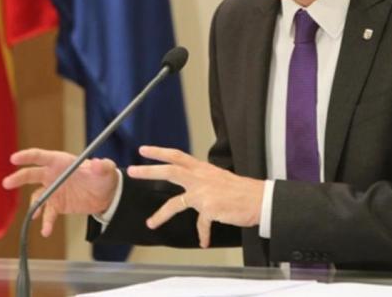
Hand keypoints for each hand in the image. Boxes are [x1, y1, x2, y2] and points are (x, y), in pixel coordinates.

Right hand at [2, 148, 117, 236]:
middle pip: (31, 175)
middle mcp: (53, 175)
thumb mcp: (107, 170)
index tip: (14, 159)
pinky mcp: (56, 205)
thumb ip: (103, 166)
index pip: (41, 156)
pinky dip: (46, 222)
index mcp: (61, 161)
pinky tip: (46, 231)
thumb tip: (97, 164)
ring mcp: (53, 190)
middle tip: (7, 183)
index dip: (27, 156)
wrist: (105, 195)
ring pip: (36, 197)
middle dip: (19, 178)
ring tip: (33, 216)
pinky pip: (47, 214)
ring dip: (33, 206)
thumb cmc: (103, 176)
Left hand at [127, 146, 263, 247]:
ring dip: (160, 214)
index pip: (177, 156)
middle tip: (132, 171)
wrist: (260, 200)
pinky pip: (201, 225)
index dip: (160, 152)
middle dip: (149, 171)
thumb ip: (204, 180)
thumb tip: (193, 186)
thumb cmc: (243, 191)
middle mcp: (201, 178)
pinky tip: (203, 242)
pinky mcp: (209, 208)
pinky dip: (202, 234)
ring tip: (151, 223)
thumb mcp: (220, 178)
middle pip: (169, 171)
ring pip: (175, 203)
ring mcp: (204, 193)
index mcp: (203, 169)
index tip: (144, 150)